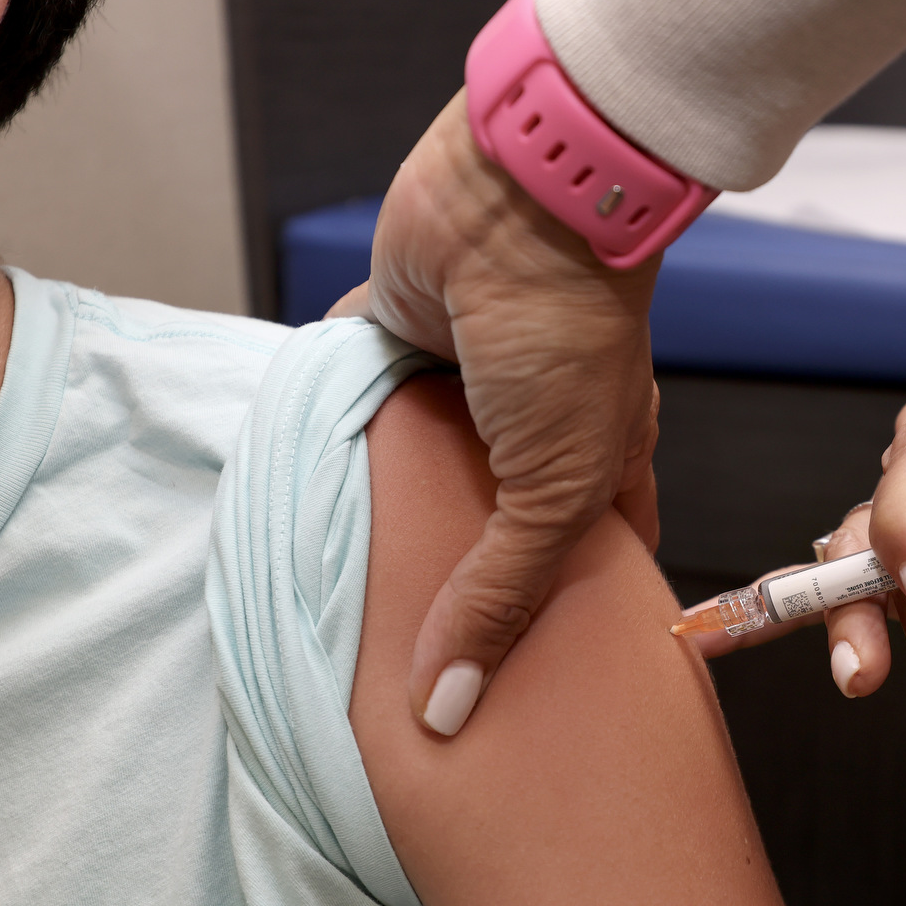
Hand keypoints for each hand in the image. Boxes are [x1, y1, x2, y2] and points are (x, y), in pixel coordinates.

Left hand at [331, 91, 660, 736]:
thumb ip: (499, 595)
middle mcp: (531, 432)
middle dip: (457, 589)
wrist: (513, 198)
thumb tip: (447, 707)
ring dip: (387, 522)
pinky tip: (305, 512)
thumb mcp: (550, 491)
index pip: (590, 563)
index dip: (569, 626)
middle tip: (410, 677)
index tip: (531, 695)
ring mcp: (461, 390)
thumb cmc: (569, 332)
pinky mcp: (394, 345)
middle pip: (491, 529)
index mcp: (600, 462)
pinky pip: (359, 413)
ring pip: (419, 477)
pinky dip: (336, 449)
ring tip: (344, 616)